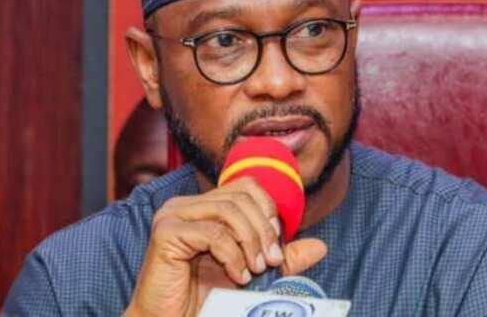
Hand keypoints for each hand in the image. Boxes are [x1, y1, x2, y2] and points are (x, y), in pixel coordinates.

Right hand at [122, 177, 327, 316]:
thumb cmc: (205, 299)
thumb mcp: (253, 273)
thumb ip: (282, 259)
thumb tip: (320, 247)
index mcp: (204, 207)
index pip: (246, 187)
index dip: (268, 211)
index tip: (277, 245)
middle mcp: (186, 205)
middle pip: (240, 196)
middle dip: (263, 230)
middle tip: (271, 262)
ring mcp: (173, 215)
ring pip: (229, 210)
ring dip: (251, 242)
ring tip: (255, 270)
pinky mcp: (166, 232)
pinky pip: (212, 233)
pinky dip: (232, 255)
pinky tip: (237, 276)